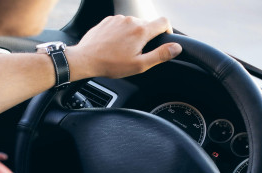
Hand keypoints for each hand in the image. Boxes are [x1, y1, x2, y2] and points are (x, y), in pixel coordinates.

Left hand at [66, 15, 182, 79]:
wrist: (85, 59)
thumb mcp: (139, 65)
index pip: (164, 22)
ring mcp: (118, 19)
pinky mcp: (108, 20)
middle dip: (147, 37)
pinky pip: (121, 24)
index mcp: (141, 31)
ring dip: (134, 35)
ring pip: (134, 24)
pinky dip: (122, 33)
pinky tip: (115, 45)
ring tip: (124, 50)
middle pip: (148, 24)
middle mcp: (131, 20)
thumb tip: (176, 48)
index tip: (163, 40)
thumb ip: (160, 55)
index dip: (168, 31)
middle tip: (138, 53)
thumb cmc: (111, 64)